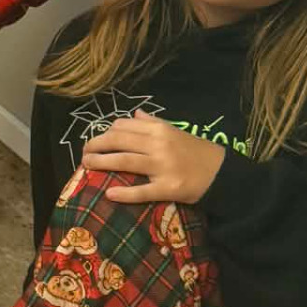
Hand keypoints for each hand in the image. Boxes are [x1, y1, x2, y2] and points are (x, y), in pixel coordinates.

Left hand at [81, 112, 226, 204]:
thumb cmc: (196, 152)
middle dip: (96, 145)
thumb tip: (135, 113)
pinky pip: (142, 191)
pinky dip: (124, 193)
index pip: (123, 126)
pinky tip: (109, 194)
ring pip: (124, 161)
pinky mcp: (169, 188)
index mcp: (159, 130)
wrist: (223, 174)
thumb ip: (153, 123)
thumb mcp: (175, 132)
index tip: (97, 140)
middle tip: (84, 153)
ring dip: (101, 162)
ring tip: (86, 165)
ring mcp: (163, 167)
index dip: (105, 132)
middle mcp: (159, 145)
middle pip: (118, 141)